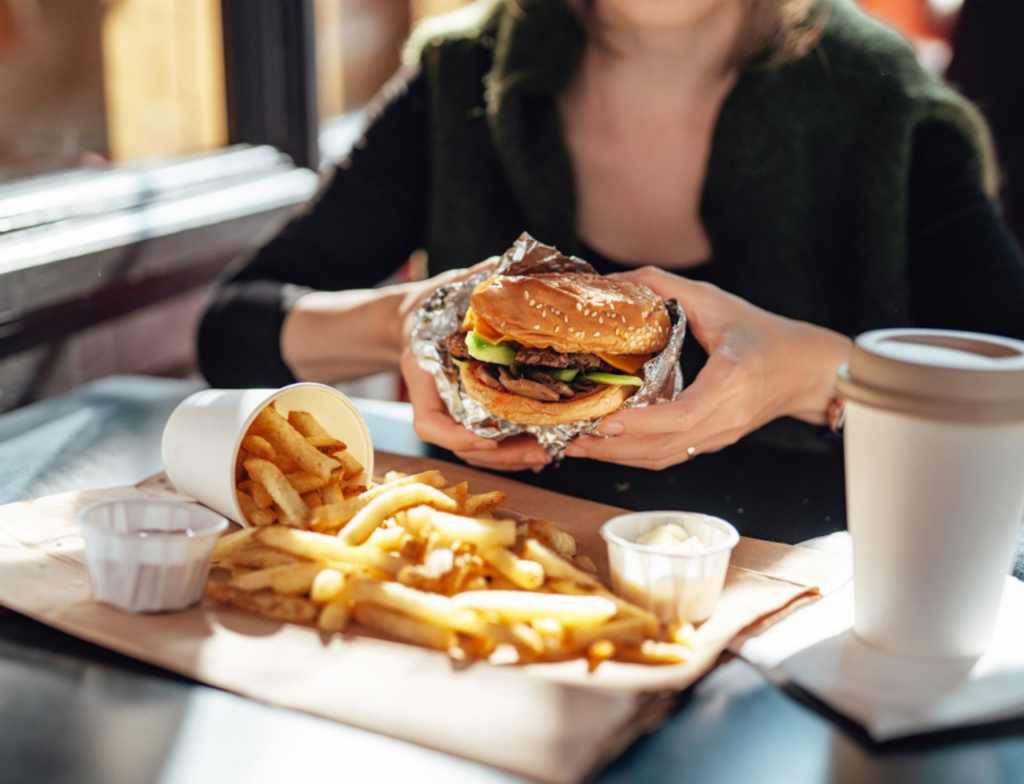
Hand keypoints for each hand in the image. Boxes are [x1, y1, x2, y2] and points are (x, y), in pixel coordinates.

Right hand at [398, 260, 552, 471]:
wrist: (417, 320)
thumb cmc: (434, 307)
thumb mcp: (447, 290)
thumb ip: (474, 279)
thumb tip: (503, 263)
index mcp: (424, 377)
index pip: (432, 423)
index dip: (461, 437)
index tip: (492, 438)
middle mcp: (437, 402)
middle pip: (464, 445)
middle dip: (503, 455)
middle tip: (540, 453)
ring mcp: (452, 413)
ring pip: (479, 451)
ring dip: (513, 459)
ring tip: (547, 455)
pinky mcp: (468, 417)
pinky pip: (488, 445)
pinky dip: (513, 452)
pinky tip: (542, 450)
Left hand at [564, 266, 851, 469]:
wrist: (805, 368)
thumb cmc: (763, 333)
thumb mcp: (715, 300)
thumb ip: (663, 284)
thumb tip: (613, 280)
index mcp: (732, 381)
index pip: (684, 414)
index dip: (642, 423)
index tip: (607, 419)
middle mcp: (727, 417)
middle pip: (666, 446)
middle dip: (615, 447)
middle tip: (572, 439)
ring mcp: (721, 435)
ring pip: (666, 457)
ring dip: (620, 457)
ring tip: (579, 447)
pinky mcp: (714, 442)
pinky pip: (672, 456)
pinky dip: (636, 455)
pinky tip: (608, 446)